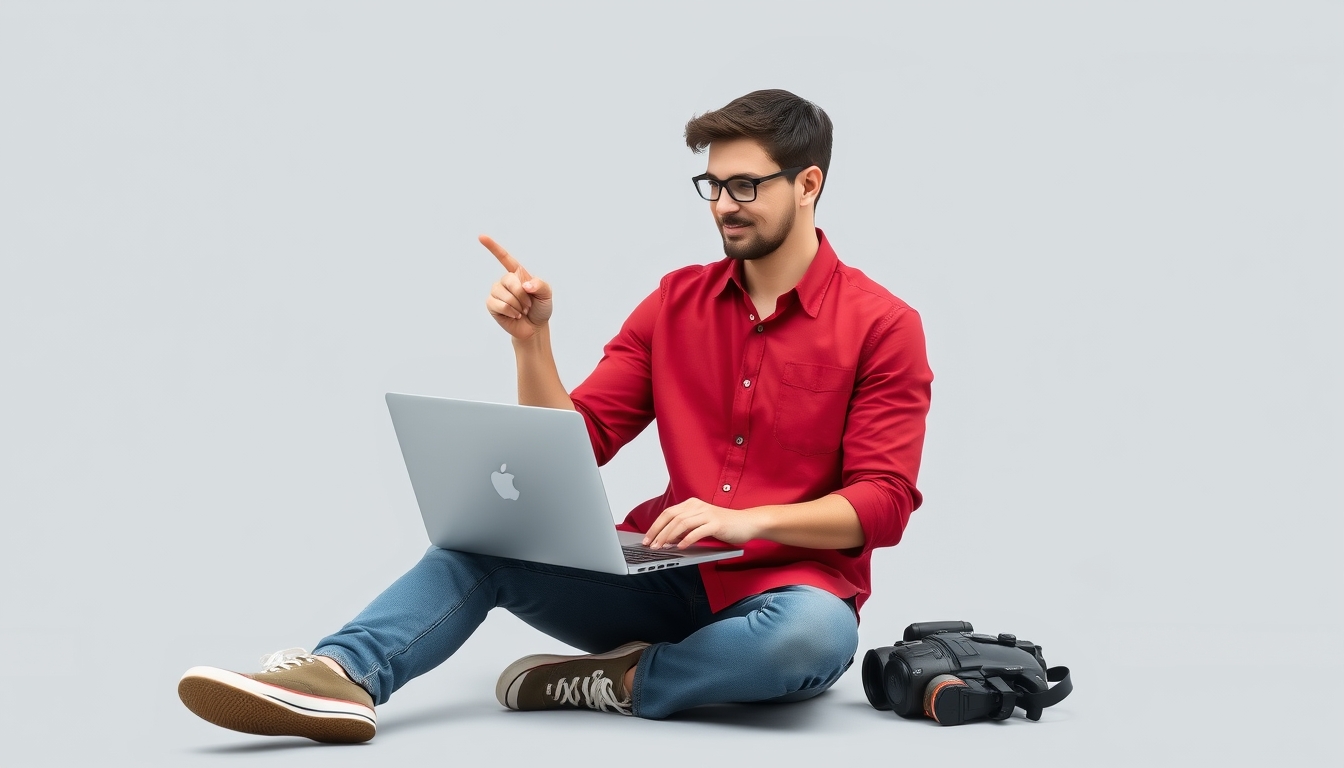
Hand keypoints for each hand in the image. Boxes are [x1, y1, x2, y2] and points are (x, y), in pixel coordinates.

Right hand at [481, 234, 552, 340]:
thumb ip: (540, 285)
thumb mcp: (547, 294)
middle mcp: (505, 281)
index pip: (504, 257)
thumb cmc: (540, 308)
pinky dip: (510, 311)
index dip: (492, 247)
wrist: (534, 327)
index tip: (481, 237)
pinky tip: (514, 315)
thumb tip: (525, 285)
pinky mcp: (491, 305)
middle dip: (522, 295)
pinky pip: (498, 305)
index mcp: (517, 274)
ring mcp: (497, 292)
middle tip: (528, 306)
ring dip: (517, 305)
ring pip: (503, 294)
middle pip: (509, 280)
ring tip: (522, 311)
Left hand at [641, 497, 762, 549]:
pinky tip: (680, 547)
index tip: (646, 539)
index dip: (655, 526)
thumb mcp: (701, 523)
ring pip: (682, 523)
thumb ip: (686, 527)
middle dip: (658, 532)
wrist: (747, 523)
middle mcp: (698, 506)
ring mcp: (707, 514)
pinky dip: (687, 539)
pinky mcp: (716, 523)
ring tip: (662, 547)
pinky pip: (698, 531)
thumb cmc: (724, 525)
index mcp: (692, 504)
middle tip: (650, 545)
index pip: (668, 513)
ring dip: (669, 537)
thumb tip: (667, 539)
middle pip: (672, 517)